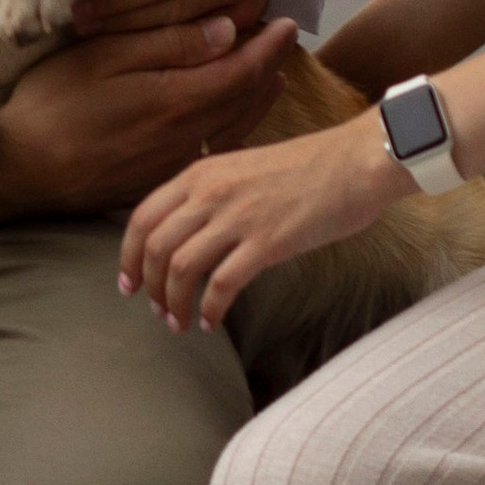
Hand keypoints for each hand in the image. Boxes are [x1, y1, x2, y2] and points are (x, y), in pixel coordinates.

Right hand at [0, 11, 300, 223]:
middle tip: (284, 43)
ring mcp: (175, 164)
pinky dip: (235, 127)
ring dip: (258, 99)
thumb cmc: (52, 102)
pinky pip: (214, 151)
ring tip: (270, 75)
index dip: (271, 45)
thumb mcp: (103, 55)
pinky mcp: (160, 180)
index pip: (245, 70)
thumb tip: (226, 30)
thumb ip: (168, 43)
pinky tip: (233, 116)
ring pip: (236, 129)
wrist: (20, 169)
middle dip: (271, 69)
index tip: (289, 23)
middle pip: (248, 101)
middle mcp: (188, 137)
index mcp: (177, 100)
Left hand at [119, 116, 406, 334]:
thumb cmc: (308, 167)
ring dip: (174, 304)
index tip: (129, 283)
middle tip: (156, 310)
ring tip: (180, 323)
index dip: (128, 256)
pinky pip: (221, 286)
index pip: (143, 219)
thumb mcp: (243, 168)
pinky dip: (209, 310)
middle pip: (155, 248)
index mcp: (201, 174)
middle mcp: (211, 193)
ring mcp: (238, 218)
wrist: (356, 161)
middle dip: (149, 286)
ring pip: (181, 270)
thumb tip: (189, 233)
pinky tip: (211, 322)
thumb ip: (212, 194)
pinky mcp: (267, 243)